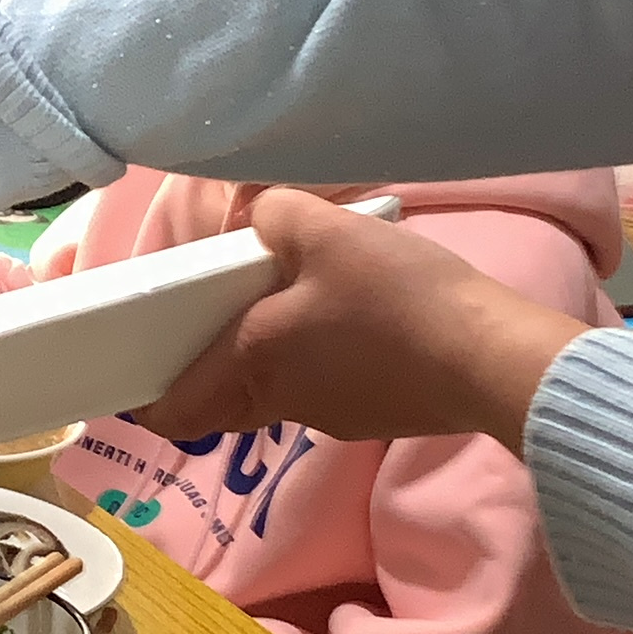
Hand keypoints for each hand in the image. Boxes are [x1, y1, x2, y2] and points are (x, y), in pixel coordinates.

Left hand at [130, 191, 590, 451]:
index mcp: (251, 364)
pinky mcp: (377, 412)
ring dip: (275, 349)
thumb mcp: (325, 233)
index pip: (172, 412)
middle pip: (223, 399)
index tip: (141, 366)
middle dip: (212, 362)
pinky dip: (327, 354)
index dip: (147, 398)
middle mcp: (283, 402)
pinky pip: (330, 382)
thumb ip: (276, 218)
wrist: (491, 360)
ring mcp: (333, 415)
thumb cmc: (397, 298)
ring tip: (301, 292)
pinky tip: (361, 312)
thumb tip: (259, 222)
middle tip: (220, 311)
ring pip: (278, 387)